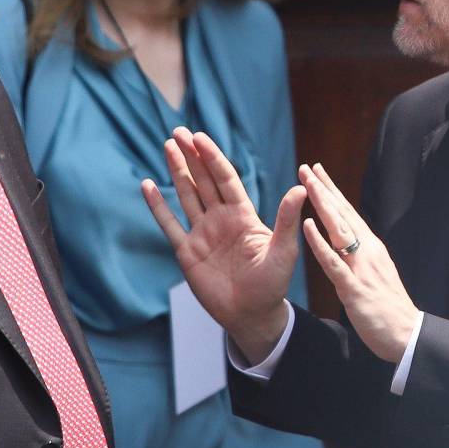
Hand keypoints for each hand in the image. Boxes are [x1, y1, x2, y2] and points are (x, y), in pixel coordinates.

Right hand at [142, 127, 302, 363]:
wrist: (252, 316)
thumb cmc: (272, 284)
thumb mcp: (283, 251)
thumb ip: (286, 220)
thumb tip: (300, 188)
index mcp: (242, 215)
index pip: (225, 178)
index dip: (212, 158)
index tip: (200, 137)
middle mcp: (221, 219)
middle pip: (203, 180)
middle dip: (192, 156)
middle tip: (178, 132)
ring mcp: (202, 233)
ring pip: (186, 195)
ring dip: (177, 171)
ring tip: (168, 146)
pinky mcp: (187, 252)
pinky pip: (170, 224)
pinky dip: (158, 206)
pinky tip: (148, 185)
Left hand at [299, 162, 419, 363]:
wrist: (407, 335)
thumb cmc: (389, 307)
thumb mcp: (376, 274)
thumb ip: (363, 256)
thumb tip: (351, 240)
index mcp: (372, 248)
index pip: (349, 213)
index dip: (333, 191)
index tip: (318, 171)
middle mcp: (368, 252)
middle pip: (343, 214)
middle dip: (324, 189)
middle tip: (307, 167)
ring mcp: (361, 268)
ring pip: (339, 230)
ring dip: (322, 206)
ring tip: (307, 185)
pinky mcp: (354, 288)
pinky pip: (333, 262)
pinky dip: (320, 243)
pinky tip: (307, 226)